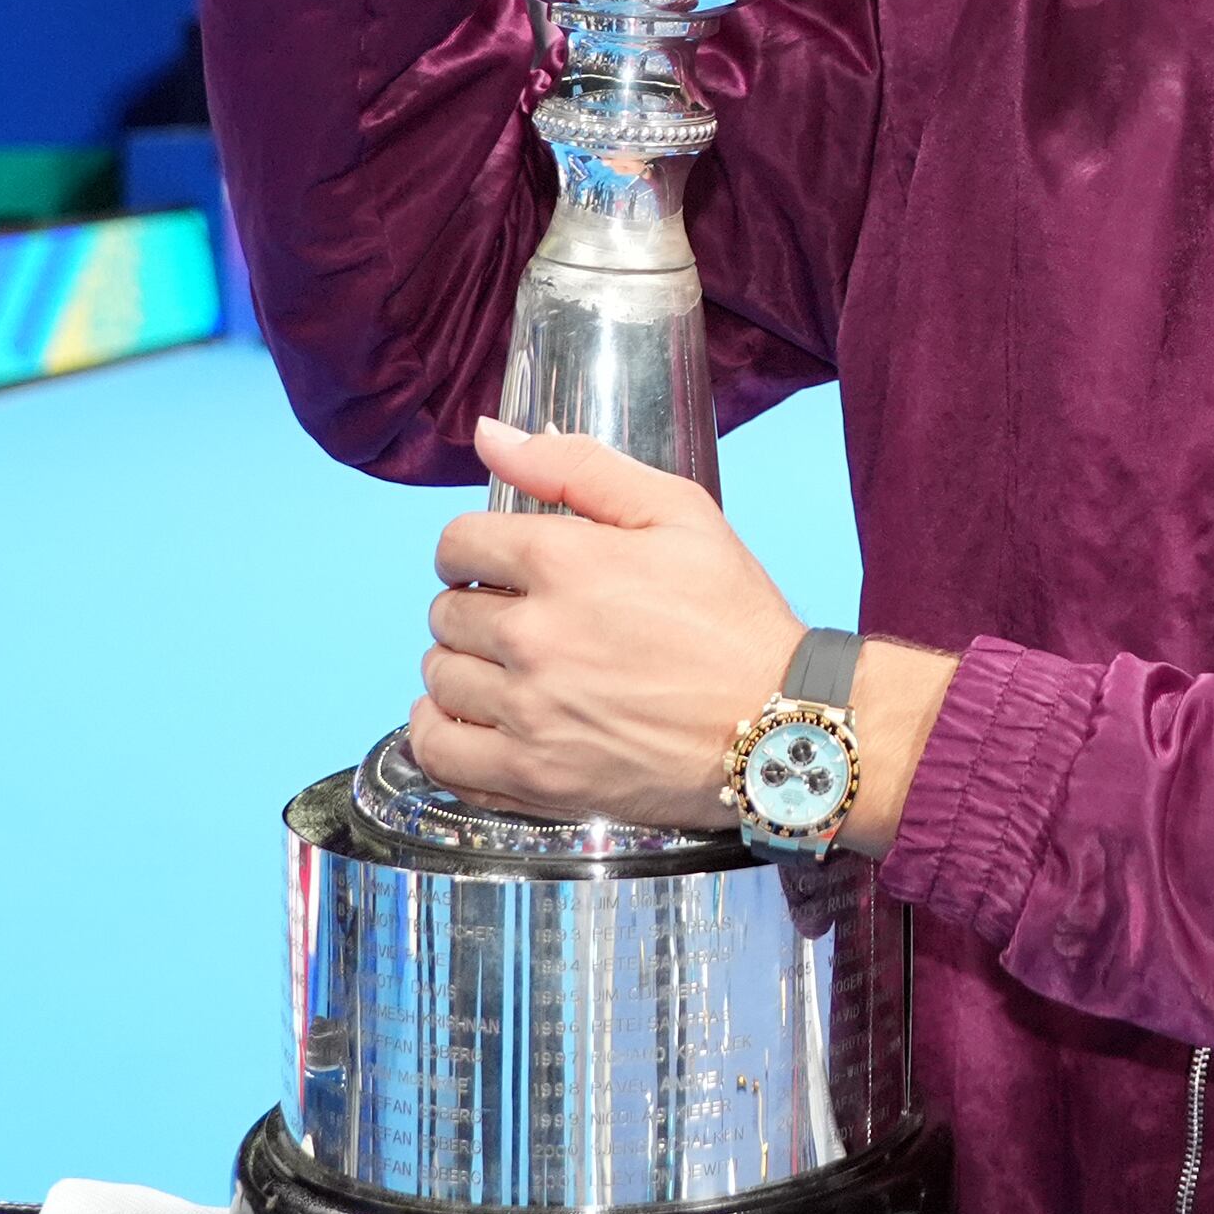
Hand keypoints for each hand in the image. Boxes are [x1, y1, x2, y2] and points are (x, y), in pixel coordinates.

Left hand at [411, 421, 810, 832]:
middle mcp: (535, 636)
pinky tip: (473, 720)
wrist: (776, 728)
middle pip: (445, 611)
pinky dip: (440, 733)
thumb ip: (576, 465)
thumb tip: (490, 435)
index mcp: (564, 560)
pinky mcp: (533, 778)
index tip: (496, 566)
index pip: (457, 543)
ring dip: (462, 668)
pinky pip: (438, 752)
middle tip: (520, 619)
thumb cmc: (734, 620)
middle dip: (474, 606)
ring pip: (437, 679)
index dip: (472, 549)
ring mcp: (530, 713)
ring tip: (506, 671)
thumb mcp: (678, 512)